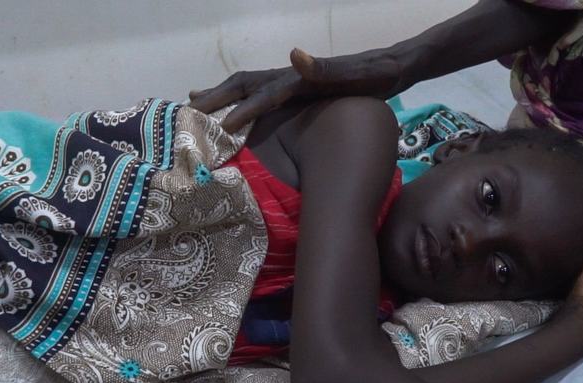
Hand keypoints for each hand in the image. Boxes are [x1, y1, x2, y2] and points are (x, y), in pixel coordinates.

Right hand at [189, 48, 406, 131]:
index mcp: (299, 78)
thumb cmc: (378, 74)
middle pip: (245, 85)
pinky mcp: (300, 89)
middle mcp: (292, 77)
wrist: (395, 66)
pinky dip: (246, 101)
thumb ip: (325, 68)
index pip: (262, 93)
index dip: (241, 110)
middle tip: (187, 113)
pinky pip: (265, 96)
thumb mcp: (357, 73)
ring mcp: (294, 82)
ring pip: (250, 88)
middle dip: (216, 98)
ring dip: (223, 96)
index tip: (220, 127)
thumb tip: (293, 55)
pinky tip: (239, 112)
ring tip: (198, 104)